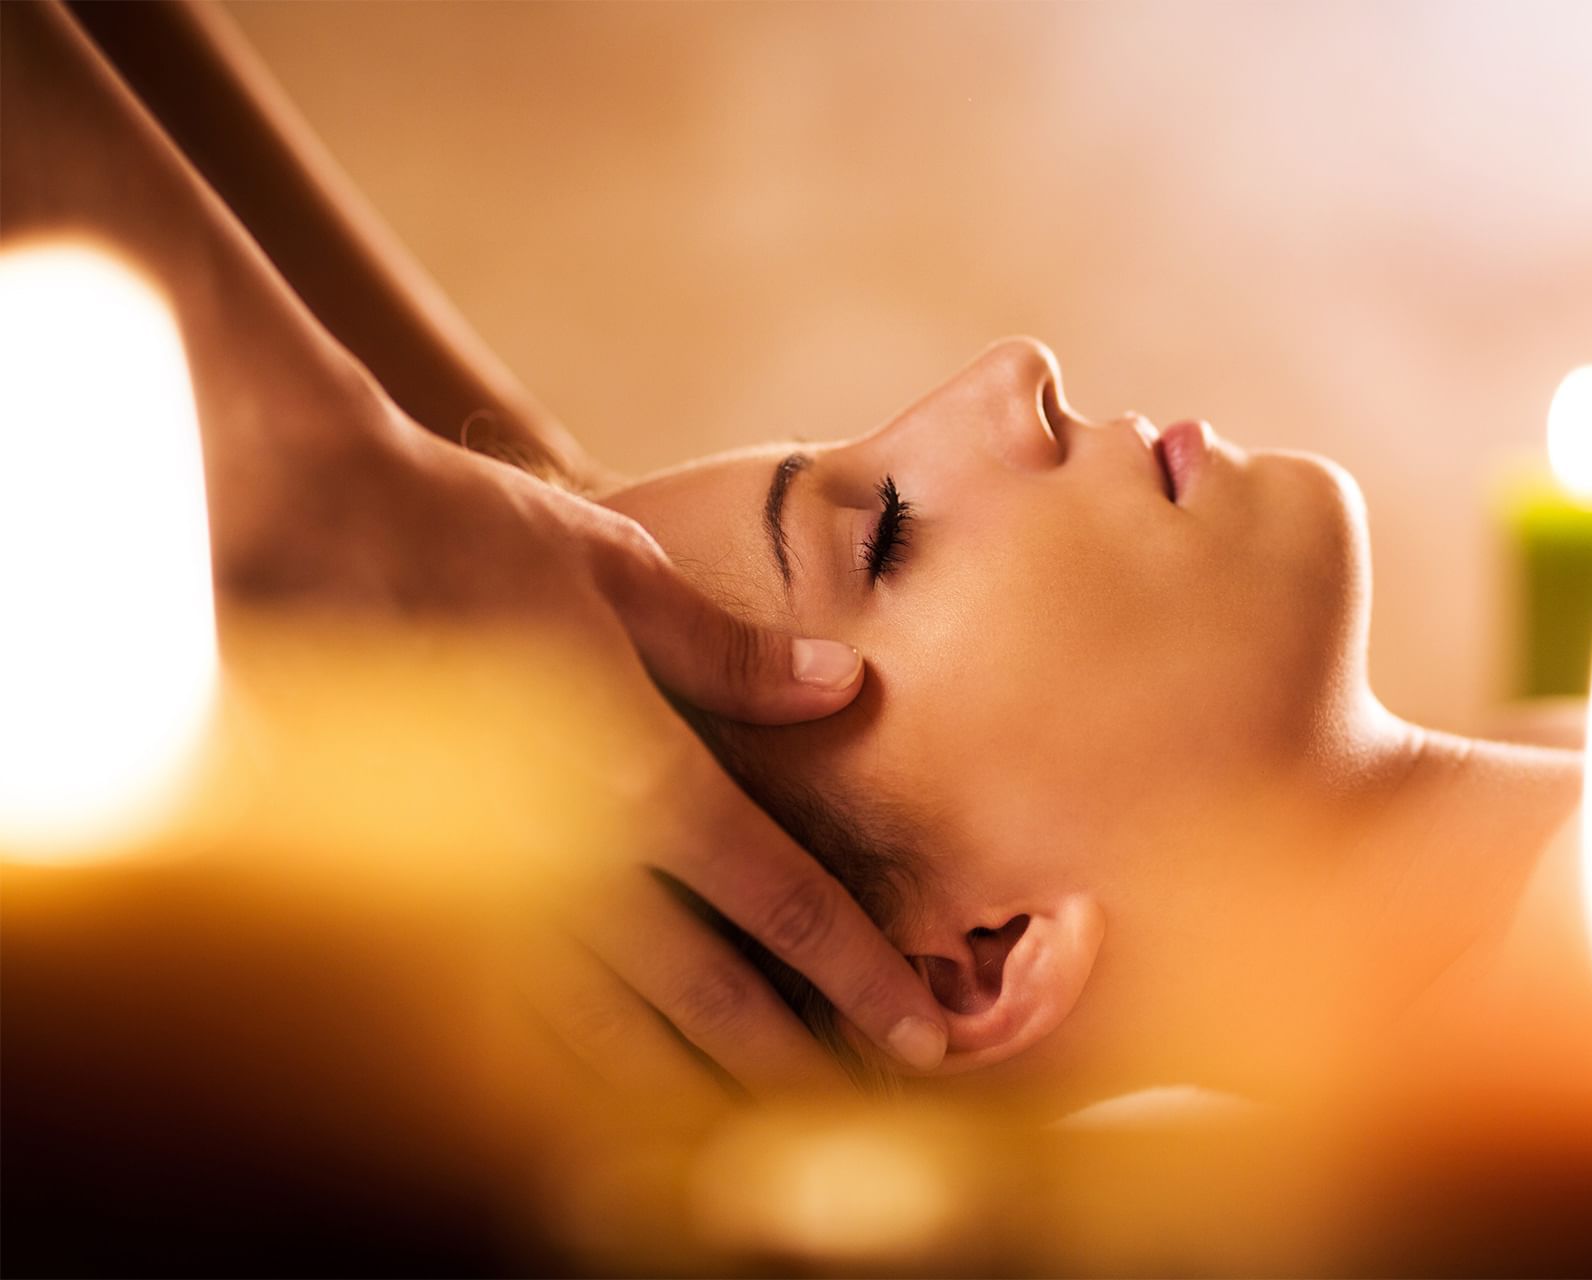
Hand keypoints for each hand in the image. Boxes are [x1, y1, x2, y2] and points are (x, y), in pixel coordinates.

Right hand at [222, 382, 947, 1093]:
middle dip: (792, 1061)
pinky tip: (600, 1101)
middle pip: (706, 994)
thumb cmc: (461, 529)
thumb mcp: (620, 570)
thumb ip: (731, 651)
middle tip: (861, 1107)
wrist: (291, 526)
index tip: (919, 1026)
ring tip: (753, 1132)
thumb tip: (840, 686)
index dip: (858, 972)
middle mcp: (569, 851)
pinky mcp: (407, 891)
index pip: (780, 899)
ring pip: (604, 1027)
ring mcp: (481, 882)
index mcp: (637, 770)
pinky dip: (562, 1068)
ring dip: (687, 1086)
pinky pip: (495, 1010)